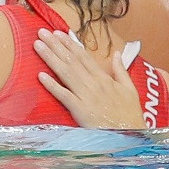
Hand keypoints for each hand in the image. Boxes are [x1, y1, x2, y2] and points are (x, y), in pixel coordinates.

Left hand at [33, 30, 148, 129]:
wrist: (131, 136)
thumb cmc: (130, 115)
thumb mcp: (130, 89)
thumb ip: (121, 70)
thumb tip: (117, 53)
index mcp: (104, 78)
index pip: (83, 56)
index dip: (70, 44)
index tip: (58, 33)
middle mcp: (93, 83)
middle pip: (71, 60)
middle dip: (55, 45)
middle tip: (41, 32)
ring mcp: (86, 96)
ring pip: (65, 73)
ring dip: (50, 58)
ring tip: (38, 45)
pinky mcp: (80, 110)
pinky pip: (64, 96)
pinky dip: (52, 85)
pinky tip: (40, 75)